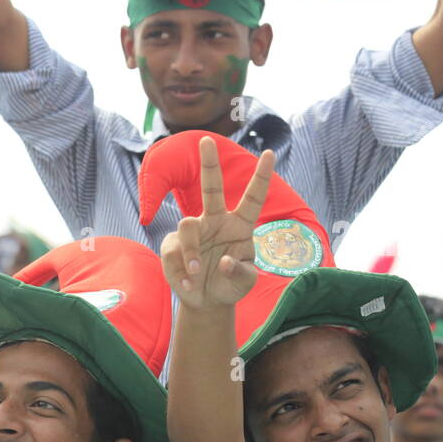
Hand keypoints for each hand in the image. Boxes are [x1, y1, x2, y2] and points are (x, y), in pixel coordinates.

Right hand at [159, 136, 273, 310]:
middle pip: (211, 188)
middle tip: (206, 140)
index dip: (261, 176)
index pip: (253, 198)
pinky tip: (190, 285)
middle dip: (209, 163)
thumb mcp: (245, 283)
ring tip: (197, 273)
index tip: (269, 153)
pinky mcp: (172, 246)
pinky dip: (182, 272)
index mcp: (240, 225)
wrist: (206, 301)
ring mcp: (194, 232)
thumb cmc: (230, 285)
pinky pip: (173, 251)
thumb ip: (241, 273)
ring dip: (191, 252)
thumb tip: (225, 261)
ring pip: (187, 225)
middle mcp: (216, 221)